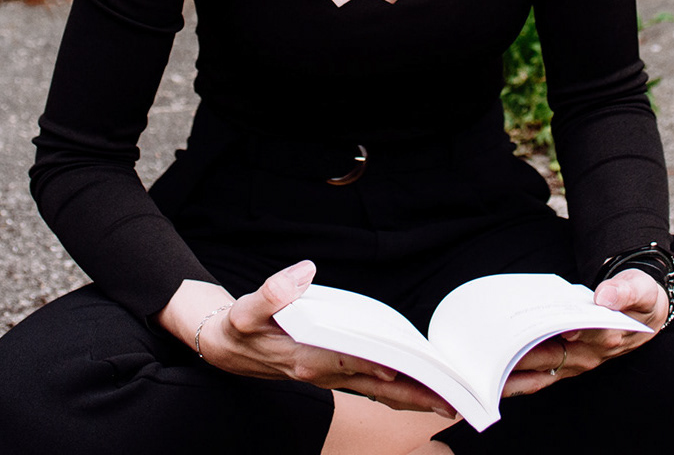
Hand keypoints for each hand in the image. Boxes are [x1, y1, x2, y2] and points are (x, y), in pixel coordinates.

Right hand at [159, 262, 456, 419]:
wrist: (226, 349)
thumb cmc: (240, 327)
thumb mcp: (246, 308)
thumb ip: (273, 292)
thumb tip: (305, 271)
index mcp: (304, 356)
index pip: (348, 361)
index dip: (375, 364)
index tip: (403, 369)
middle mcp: (321, 372)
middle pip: (372, 384)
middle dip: (408, 393)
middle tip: (447, 401)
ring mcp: (328, 377)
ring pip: (375, 390)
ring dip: (408, 397)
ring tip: (444, 402)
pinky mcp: (331, 375)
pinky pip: (369, 386)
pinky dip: (393, 391)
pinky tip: (415, 392)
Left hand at [501, 268, 667, 398]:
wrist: (642, 316)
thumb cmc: (638, 301)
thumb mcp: (640, 290)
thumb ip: (624, 291)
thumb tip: (605, 296)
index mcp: (608, 336)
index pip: (579, 338)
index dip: (560, 336)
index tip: (542, 331)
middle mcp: (588, 356)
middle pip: (550, 358)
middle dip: (521, 356)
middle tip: (493, 350)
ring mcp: (575, 363)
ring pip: (541, 376)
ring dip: (514, 377)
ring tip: (487, 373)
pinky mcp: (565, 365)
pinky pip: (539, 378)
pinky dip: (518, 379)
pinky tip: (496, 375)